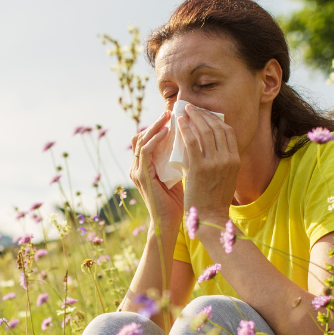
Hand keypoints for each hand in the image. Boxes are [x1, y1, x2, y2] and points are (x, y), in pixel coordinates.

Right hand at [130, 112, 183, 232]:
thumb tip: (196, 142)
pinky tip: (167, 131)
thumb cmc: (180, 201)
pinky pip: (145, 151)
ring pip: (141, 139)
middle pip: (141, 136)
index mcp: (145, 167)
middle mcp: (137, 167)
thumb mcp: (180, 174)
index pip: (147, 139)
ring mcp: (136, 171)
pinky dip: (155, 139)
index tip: (176, 116)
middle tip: (172, 111)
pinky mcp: (140, 176)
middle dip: (156, 122)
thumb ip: (181, 159)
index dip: (159, 126)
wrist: (171, 223)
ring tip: (170, 116)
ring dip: (155, 126)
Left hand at [177, 104, 240, 227]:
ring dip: (194, 118)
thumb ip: (222, 163)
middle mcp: (228, 159)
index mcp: (236, 161)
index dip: (216, 120)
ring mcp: (214, 163)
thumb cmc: (214, 201)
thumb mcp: (226, 179)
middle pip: (217, 128)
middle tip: (192, 108)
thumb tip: (210, 148)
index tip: (205, 115)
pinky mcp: (199, 168)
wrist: (210, 218)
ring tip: (185, 111)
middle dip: (204, 115)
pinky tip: (179, 123)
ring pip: (205, 132)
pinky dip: (185, 129)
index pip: (228, 132)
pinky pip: (192, 142)